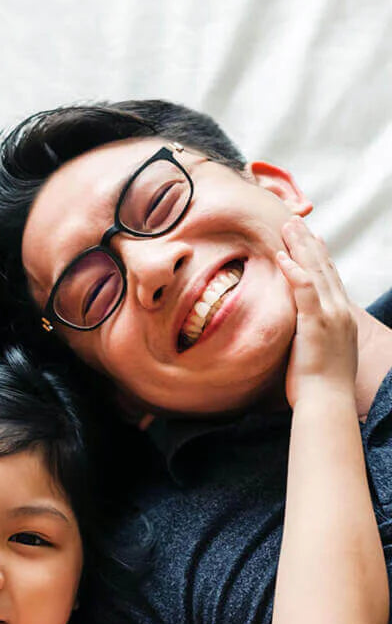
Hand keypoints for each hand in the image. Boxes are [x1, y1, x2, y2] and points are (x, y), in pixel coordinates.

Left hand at [280, 218, 357, 409]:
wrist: (326, 402)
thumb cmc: (318, 387)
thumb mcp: (318, 353)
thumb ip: (310, 335)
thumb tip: (296, 332)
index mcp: (341, 318)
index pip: (330, 279)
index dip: (320, 256)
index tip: (312, 237)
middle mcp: (340, 311)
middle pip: (324, 268)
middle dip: (308, 242)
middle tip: (295, 221)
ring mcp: (331, 316)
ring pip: (315, 272)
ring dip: (300, 246)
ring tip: (287, 226)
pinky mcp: (316, 323)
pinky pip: (304, 290)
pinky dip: (294, 270)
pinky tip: (282, 256)